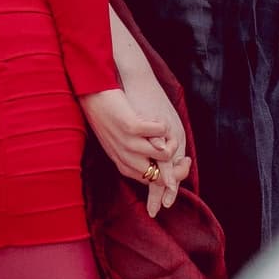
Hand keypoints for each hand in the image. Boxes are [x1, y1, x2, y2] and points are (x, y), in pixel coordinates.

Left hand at [80, 85, 187, 204]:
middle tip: (185, 158)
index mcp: (124, 164)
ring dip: (169, 142)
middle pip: (161, 176)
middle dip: (178, 168)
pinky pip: (160, 131)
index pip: (153, 183)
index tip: (183, 164)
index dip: (172, 178)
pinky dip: (162, 125)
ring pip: (164, 154)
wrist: (93, 96)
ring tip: (166, 132)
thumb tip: (155, 170)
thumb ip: (135, 159)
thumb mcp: (119, 145)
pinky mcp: (131, 126)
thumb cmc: (109, 120)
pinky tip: (157, 120)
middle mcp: (126, 158)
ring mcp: (128, 143)